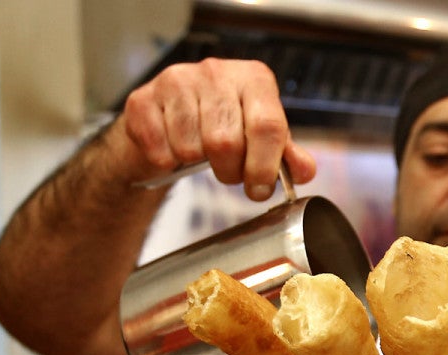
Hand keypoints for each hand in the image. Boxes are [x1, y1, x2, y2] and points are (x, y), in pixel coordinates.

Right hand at [110, 58, 316, 198]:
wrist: (168, 120)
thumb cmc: (221, 126)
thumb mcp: (260, 138)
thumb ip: (284, 154)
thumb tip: (305, 171)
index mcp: (253, 78)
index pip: (267, 126)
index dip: (264, 167)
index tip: (258, 189)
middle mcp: (215, 72)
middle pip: (226, 142)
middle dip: (229, 171)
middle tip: (228, 172)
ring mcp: (176, 81)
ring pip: (190, 148)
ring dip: (196, 164)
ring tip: (199, 154)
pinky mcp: (142, 99)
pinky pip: (158, 149)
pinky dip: (166, 162)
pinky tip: (172, 149)